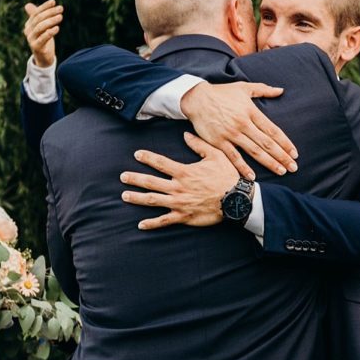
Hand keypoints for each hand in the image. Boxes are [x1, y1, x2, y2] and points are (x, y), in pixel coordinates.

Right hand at [23, 0, 62, 67]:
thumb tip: (27, 5)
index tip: (53, 1)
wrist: (43, 58)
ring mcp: (31, 39)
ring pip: (40, 27)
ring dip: (51, 21)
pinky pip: (43, 38)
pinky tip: (57, 28)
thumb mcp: (41, 27)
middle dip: (50, 12)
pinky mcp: (36, 47)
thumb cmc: (43, 40)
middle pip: (38, 19)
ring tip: (60, 16)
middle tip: (61, 8)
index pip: (36, 13)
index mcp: (29, 25)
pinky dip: (50, 32)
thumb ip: (36, 17)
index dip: (44, 7)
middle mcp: (28, 31)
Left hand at [121, 131, 246, 228]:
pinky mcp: (183, 217)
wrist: (236, 200)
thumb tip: (185, 134)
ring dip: (137, 198)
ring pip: (153, 200)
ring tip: (124, 196)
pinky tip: (140, 224)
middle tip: (122, 177)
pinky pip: (164, 221)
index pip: (161, 163)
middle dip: (135, 179)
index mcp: (184, 172)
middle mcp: (178, 187)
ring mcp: (179, 203)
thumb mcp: (215, 155)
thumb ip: (199, 145)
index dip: (148, 158)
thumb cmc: (227, 176)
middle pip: (151, 182)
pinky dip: (152, 223)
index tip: (136, 154)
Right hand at [178, 80, 296, 176]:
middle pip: (267, 143)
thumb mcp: (244, 87)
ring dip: (269, 162)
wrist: (197, 98)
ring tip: (281, 171)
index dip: (285, 142)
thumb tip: (281, 90)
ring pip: (254, 151)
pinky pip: (233, 157)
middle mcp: (243, 123)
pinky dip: (243, 167)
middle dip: (282, 156)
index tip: (294, 153)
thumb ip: (263, 89)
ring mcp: (231, 133)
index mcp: (251, 111)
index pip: (272, 130)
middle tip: (293, 167)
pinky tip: (252, 176)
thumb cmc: (221, 93)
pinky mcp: (218, 141)